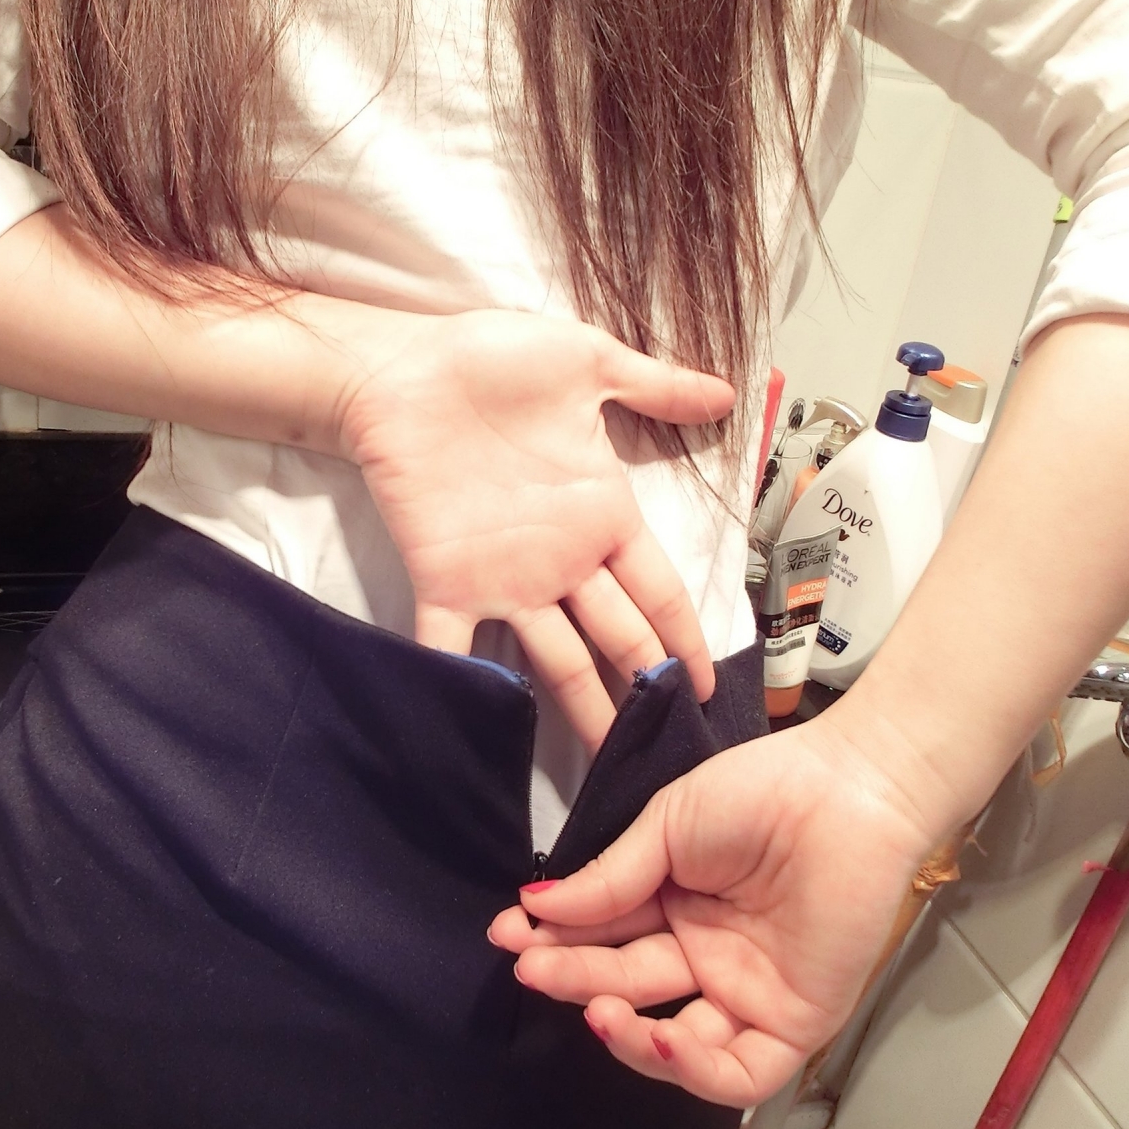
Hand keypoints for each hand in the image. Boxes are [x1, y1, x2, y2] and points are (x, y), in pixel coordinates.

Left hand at [336, 309, 731, 747]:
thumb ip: (656, 387)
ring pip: (554, 660)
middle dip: (644, 692)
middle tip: (672, 753)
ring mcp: (504, 578)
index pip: (658, 592)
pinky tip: (481, 733)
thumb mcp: (588, 363)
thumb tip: (728, 393)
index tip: (706, 687)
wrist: (401, 364)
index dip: (683, 639)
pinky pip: (451, 644)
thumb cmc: (491, 360)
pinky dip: (462, 686)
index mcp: (602, 515)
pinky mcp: (444, 581)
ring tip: (610, 767)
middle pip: (616, 639)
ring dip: (581, 711)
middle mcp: (561, 561)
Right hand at [487, 713, 943, 1104]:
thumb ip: (609, 878)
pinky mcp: (793, 1023)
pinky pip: (737, 1071)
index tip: (508, 932)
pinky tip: (657, 1036)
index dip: (556, 938)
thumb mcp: (668, 826)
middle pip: (629, 983)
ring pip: (676, 1042)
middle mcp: (707, 952)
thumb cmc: (762, 793)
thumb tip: (535, 907)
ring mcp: (748, 991)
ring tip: (594, 1009)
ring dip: (626, 1034)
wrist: (849, 790)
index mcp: (677, 901)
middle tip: (531, 967)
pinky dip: (693, 1068)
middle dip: (575, 978)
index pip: (605, 933)